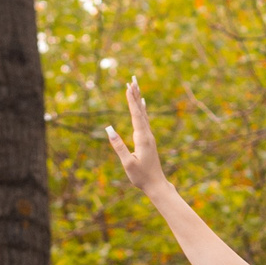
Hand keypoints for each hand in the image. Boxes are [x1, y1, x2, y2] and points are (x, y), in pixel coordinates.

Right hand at [103, 77, 168, 194]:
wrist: (156, 184)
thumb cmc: (141, 177)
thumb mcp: (127, 163)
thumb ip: (118, 146)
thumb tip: (109, 129)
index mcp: (142, 138)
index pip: (136, 115)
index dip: (131, 101)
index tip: (128, 87)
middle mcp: (147, 134)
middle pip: (140, 110)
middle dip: (135, 94)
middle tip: (133, 79)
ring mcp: (149, 136)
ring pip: (143, 113)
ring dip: (138, 99)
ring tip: (136, 86)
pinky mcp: (149, 140)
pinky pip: (145, 119)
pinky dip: (143, 109)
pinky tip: (143, 102)